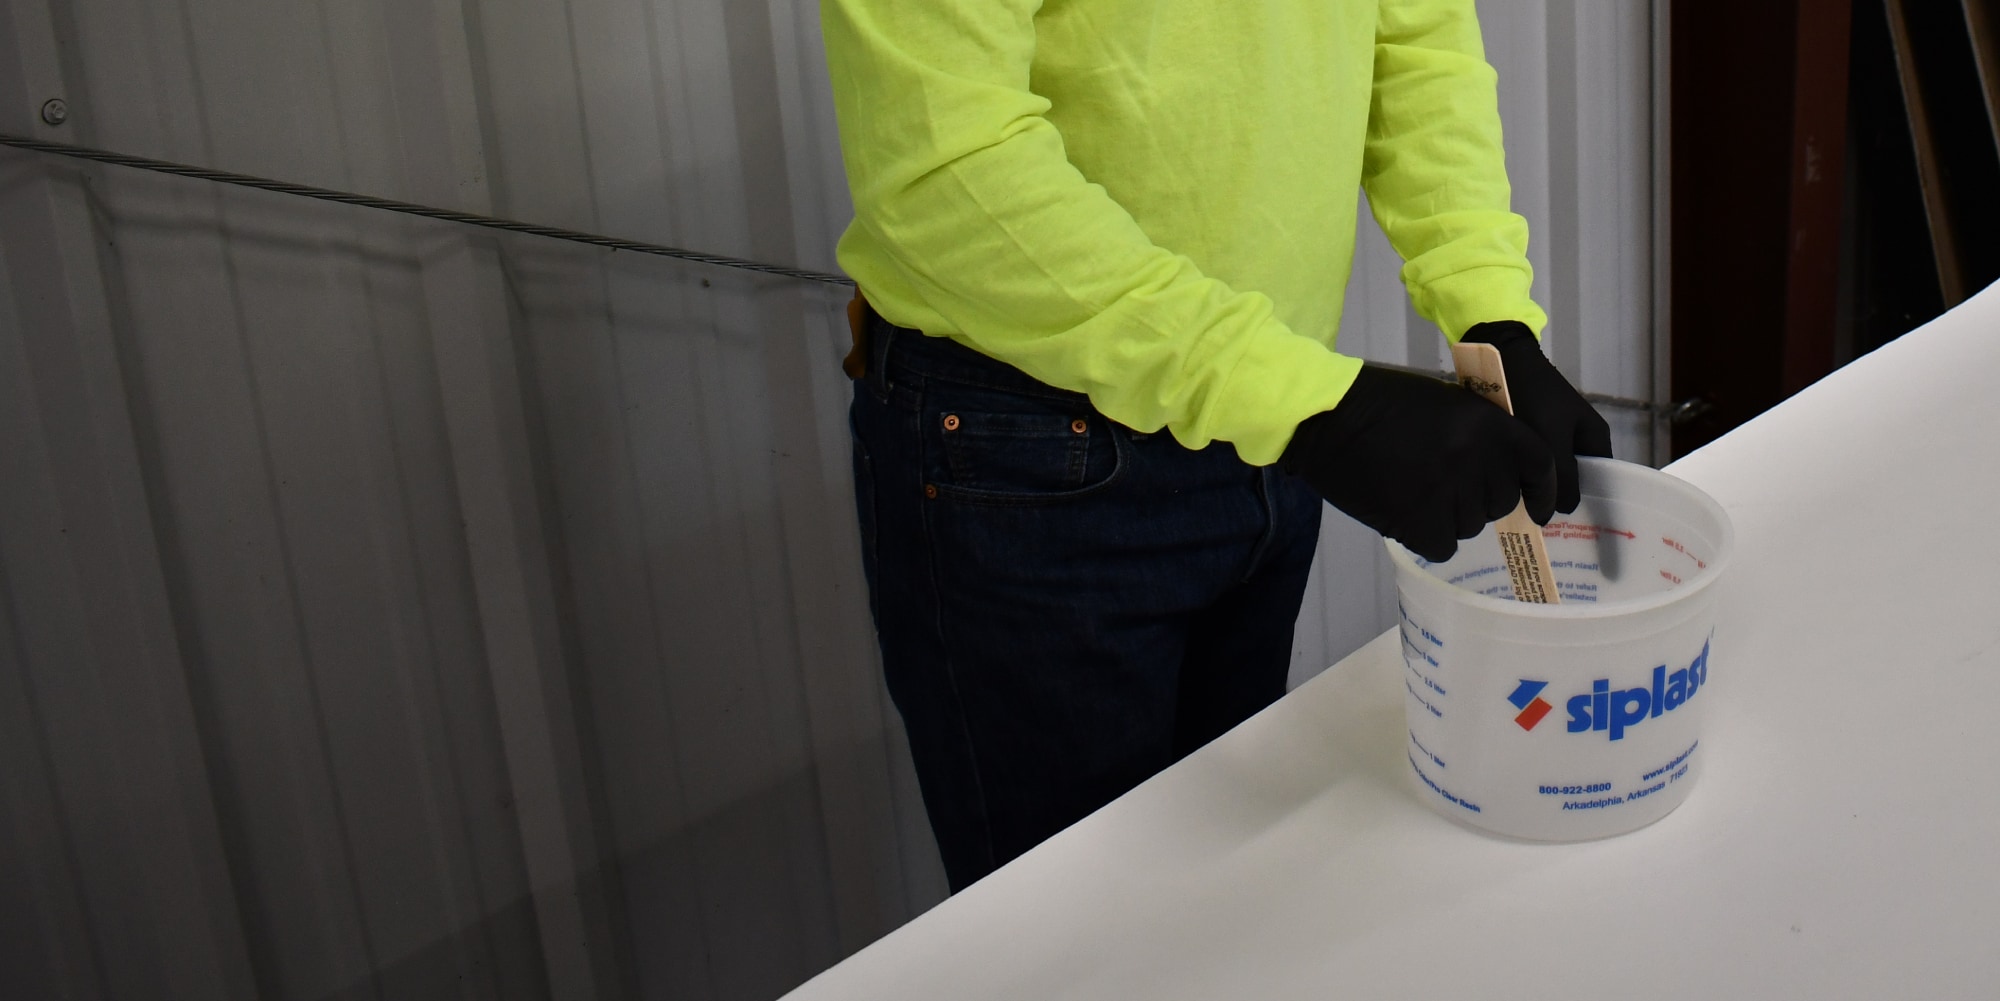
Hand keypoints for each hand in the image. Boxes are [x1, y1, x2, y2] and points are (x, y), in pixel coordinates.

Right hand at [1281, 365, 1556, 561]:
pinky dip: (1427, 536)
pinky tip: (1405, 511)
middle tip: (1448, 486)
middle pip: (1502, 501)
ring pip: (1471, 526)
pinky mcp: (1419, 523)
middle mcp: (1475, 460)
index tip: (1540, 510)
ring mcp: (1448, 493)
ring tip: (1417, 492)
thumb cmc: (1382, 402)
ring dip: (1451, 517)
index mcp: (1488, 424)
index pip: (1538, 465)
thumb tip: (1504, 474)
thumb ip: (1483, 434)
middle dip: (1483, 499)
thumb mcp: (1447, 403)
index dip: (1542, 492)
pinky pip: (1443, 545)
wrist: (1326, 417)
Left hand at [1461, 321, 1612, 512]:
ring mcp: (1554, 438)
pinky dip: (1520, 477)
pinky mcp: (1530, 436)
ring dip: (1534, 490)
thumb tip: (1558, 514)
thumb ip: (1560, 478)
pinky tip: (1505, 491)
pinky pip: (1530, 465)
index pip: (1600, 485)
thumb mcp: (1551, 439)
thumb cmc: (1532, 396)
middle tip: (1535, 524)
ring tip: (1518, 512)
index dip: (1588, 507)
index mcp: (1595, 439)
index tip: (1569, 532)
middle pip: (1572, 483)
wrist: (1502, 357)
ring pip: (1548, 476)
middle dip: (1555, 502)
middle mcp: (1578, 441)